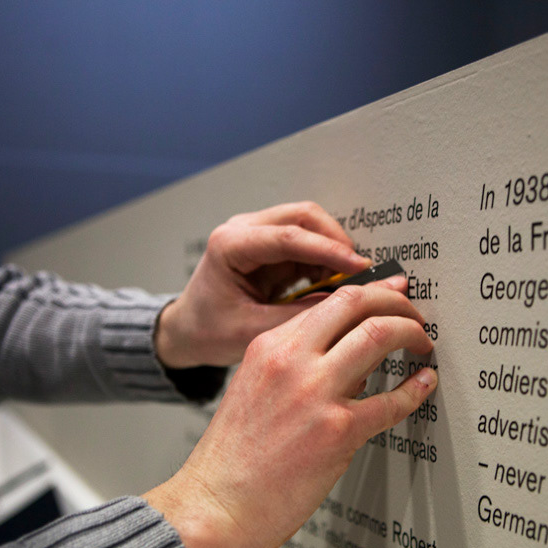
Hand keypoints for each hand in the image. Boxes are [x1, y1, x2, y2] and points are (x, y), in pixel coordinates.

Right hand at [144, 279, 436, 547]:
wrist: (213, 507)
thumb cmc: (231, 461)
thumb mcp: (253, 389)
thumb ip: (294, 366)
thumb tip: (346, 358)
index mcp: (268, 347)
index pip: (330, 301)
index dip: (370, 295)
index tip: (389, 298)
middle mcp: (290, 360)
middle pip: (358, 303)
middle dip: (397, 302)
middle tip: (414, 314)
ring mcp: (315, 393)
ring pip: (380, 334)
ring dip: (412, 334)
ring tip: (422, 344)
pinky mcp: (337, 431)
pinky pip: (392, 400)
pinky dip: (416, 389)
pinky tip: (423, 385)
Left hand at [154, 201, 370, 367]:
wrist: (188, 331)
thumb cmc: (206, 329)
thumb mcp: (252, 330)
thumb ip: (298, 316)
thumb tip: (343, 304)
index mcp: (229, 245)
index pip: (288, 236)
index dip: (328, 249)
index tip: (357, 265)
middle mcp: (244, 231)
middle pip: (304, 217)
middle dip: (336, 242)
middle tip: (359, 272)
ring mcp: (259, 235)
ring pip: (310, 226)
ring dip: (333, 251)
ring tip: (346, 284)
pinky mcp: (272, 248)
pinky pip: (309, 244)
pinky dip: (327, 261)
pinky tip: (332, 285)